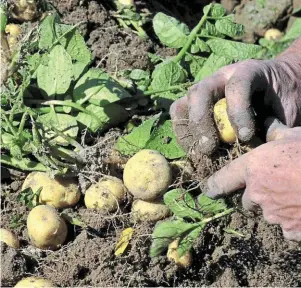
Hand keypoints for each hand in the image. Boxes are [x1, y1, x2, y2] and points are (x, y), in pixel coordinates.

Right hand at [170, 38, 300, 154]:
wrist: (278, 87)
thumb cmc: (283, 99)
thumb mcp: (285, 110)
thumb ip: (270, 126)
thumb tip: (247, 150)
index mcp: (248, 71)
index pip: (237, 86)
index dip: (238, 112)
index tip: (245, 137)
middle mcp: (220, 78)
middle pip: (198, 93)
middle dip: (201, 124)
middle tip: (209, 148)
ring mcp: (205, 90)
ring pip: (182, 104)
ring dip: (186, 132)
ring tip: (199, 152)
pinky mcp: (196, 104)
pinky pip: (179, 116)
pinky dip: (182, 135)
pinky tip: (194, 150)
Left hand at [206, 120, 300, 241]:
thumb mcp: (295, 136)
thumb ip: (275, 133)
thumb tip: (267, 126)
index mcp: (254, 167)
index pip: (224, 178)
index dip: (215, 185)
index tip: (209, 190)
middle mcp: (257, 192)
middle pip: (248, 200)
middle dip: (258, 196)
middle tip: (279, 186)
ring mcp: (273, 213)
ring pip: (268, 213)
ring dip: (277, 208)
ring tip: (297, 195)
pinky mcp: (290, 230)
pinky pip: (287, 228)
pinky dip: (294, 222)